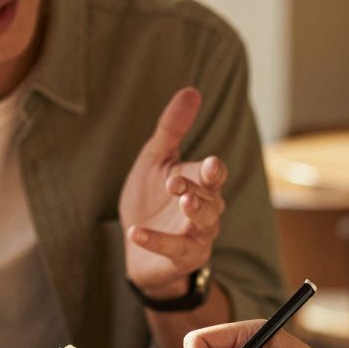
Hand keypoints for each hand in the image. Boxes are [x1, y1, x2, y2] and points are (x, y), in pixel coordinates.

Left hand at [119, 87, 227, 297]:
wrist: (137, 247)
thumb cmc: (151, 198)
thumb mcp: (157, 159)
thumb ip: (173, 128)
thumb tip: (192, 90)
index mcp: (201, 183)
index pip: (213, 174)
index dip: (212, 170)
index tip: (210, 163)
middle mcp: (206, 209)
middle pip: (213, 198)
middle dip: (202, 189)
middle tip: (181, 183)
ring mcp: (198, 235)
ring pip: (205, 223)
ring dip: (195, 211)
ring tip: (181, 199)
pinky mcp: (183, 258)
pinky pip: (174, 250)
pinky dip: (156, 240)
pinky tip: (135, 232)